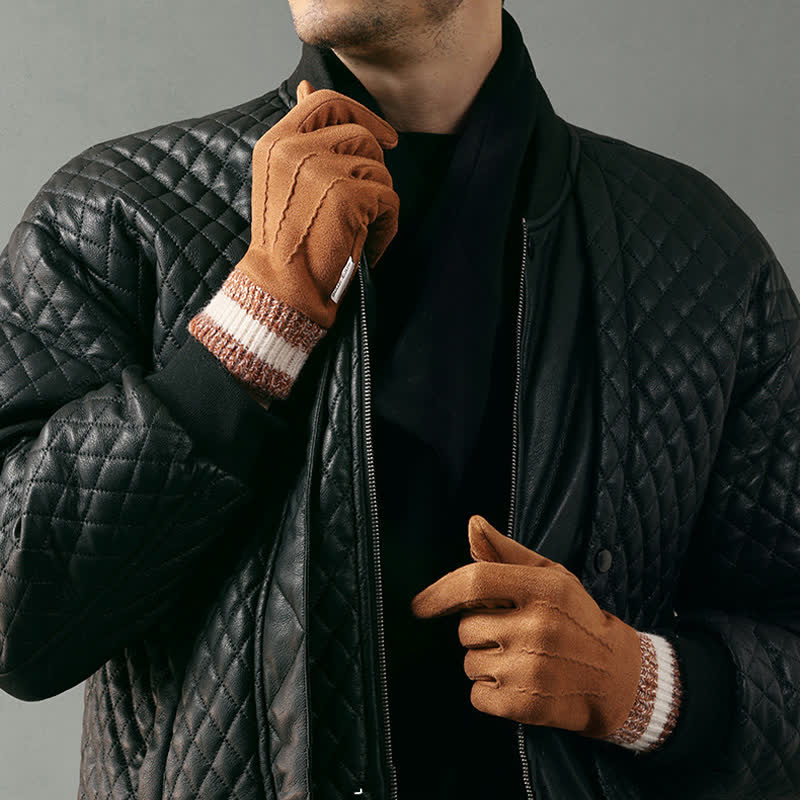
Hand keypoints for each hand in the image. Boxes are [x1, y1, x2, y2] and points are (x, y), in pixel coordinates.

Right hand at [188, 80, 399, 401]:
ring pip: (378, 168)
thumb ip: (301, 136)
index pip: (326, 101)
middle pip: (360, 134)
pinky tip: (365, 244)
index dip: (361, 114)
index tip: (385, 138)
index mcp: (276, 142)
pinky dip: (385, 226)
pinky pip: (388, 198)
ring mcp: (320, 170)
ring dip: (378, 201)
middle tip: (366, 200)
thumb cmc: (286, 243)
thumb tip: (309, 86)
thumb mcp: (281, 180)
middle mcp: (295, 149)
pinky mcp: (346, 195)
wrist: (280, 290)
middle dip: (373, 166)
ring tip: (357, 229)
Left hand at [411, 515, 662, 743]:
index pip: (475, 581)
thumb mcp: (551, 576)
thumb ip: (506, 552)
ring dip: (485, 662)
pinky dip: (489, 693)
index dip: (440, 592)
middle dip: (479, 631)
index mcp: (542, 588)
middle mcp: (538, 627)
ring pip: (470, 662)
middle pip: (466, 628)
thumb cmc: (577, 619)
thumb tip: (473, 524)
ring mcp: (532, 668)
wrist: (618, 678)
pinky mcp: (526, 704)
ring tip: (522, 659)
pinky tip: (519, 683)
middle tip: (512, 634)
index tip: (420, 605)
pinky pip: (477, 695)